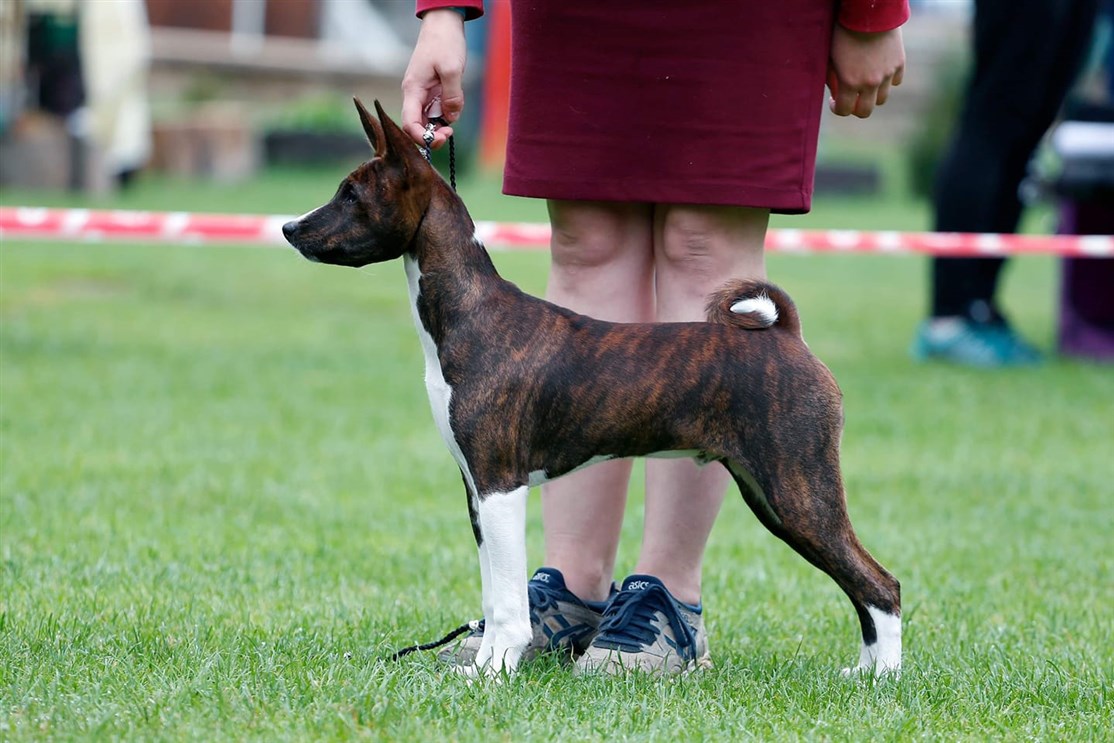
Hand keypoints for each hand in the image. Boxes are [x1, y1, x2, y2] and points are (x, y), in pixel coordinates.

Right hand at [401, 10, 466, 147]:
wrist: (443, 24)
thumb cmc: (444, 43)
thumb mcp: (452, 69)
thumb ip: (452, 96)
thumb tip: (450, 119)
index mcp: (413, 90)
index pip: (409, 123)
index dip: (420, 137)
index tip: (438, 139)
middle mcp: (414, 95)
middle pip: (417, 125)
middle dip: (431, 135)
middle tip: (449, 134)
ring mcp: (422, 94)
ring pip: (428, 119)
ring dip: (440, 125)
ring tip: (455, 112)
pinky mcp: (431, 92)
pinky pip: (437, 110)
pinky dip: (446, 113)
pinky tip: (455, 103)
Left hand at [827, 25, 904, 118]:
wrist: (869, 11)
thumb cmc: (843, 31)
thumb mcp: (830, 56)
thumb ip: (831, 76)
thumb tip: (833, 91)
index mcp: (849, 82)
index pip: (844, 111)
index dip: (837, 108)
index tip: (835, 101)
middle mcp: (870, 83)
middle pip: (865, 111)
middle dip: (856, 108)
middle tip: (852, 98)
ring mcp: (886, 74)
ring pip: (881, 98)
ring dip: (872, 95)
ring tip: (866, 84)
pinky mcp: (899, 63)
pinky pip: (895, 81)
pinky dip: (888, 80)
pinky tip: (880, 71)